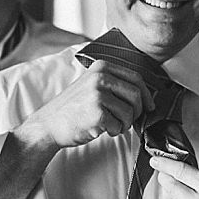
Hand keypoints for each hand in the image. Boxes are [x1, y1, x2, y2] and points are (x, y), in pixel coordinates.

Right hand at [17, 60, 153, 150]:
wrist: (49, 125)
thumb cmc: (73, 109)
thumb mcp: (91, 85)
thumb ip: (114, 83)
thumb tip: (145, 94)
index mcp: (101, 67)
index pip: (136, 78)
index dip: (146, 94)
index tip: (149, 106)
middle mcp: (100, 77)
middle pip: (136, 94)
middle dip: (137, 111)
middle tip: (128, 120)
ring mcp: (98, 94)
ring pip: (130, 112)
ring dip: (125, 124)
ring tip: (112, 125)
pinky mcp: (97, 113)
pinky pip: (119, 125)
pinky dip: (115, 131)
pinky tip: (102, 129)